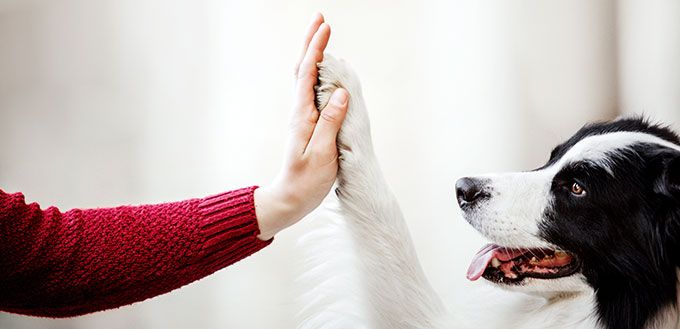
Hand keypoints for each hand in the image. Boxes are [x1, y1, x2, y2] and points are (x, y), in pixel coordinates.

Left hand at [254, 13, 348, 240]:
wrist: (292, 198)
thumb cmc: (306, 180)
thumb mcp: (322, 153)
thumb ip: (330, 121)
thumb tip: (340, 92)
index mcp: (303, 115)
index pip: (307, 73)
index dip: (316, 49)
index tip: (325, 27)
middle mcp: (301, 111)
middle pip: (303, 69)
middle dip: (312, 43)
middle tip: (320, 19)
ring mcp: (304, 117)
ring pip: (306, 78)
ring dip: (313, 55)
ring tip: (322, 36)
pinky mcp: (309, 124)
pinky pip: (312, 92)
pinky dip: (317, 73)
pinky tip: (325, 71)